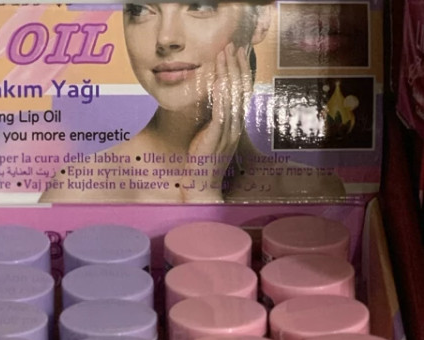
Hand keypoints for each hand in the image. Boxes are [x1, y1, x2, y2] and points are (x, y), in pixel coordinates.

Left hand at [181, 43, 251, 202]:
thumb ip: (213, 124)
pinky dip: (220, 93)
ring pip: (232, 96)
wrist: (202, 188)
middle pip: (240, 90)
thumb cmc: (203, 166)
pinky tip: (217, 80)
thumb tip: (210, 109)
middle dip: (236, 66)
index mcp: (235, 126)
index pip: (241, 93)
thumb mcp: (210, 140)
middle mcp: (236, 127)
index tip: (236, 55)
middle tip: (232, 46)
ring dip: (228, 73)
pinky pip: (221, 111)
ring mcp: (228, 132)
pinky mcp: (217, 138)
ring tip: (224, 55)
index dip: (240, 72)